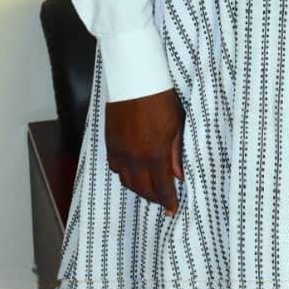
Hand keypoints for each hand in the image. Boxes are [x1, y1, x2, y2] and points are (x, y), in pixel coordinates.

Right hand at [105, 87, 184, 213]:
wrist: (136, 78)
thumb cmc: (161, 97)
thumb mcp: (177, 124)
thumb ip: (177, 153)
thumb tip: (178, 175)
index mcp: (155, 153)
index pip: (162, 187)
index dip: (168, 201)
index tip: (171, 210)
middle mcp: (135, 157)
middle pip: (142, 189)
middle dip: (154, 197)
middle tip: (163, 199)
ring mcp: (120, 150)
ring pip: (127, 181)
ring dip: (139, 188)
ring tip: (149, 187)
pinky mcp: (110, 142)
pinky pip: (115, 167)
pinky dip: (124, 174)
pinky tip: (132, 170)